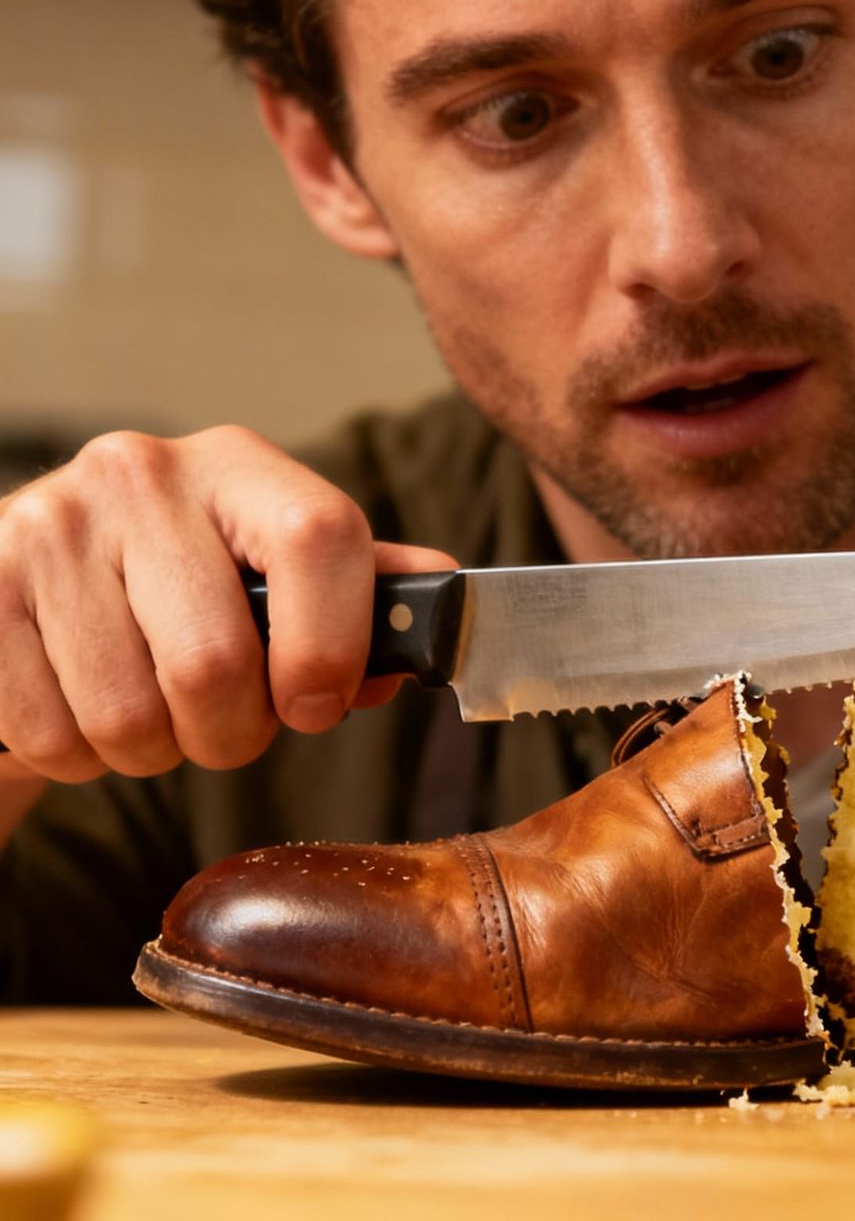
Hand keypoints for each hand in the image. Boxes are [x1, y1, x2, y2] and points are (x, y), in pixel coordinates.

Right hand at [0, 427, 454, 784]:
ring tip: (145, 708)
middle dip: (229, 734)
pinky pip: (49, 733)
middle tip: (218, 725)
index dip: (331, 645)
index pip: (321, 539)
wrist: (28, 595)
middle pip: (218, 661)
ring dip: (147, 751)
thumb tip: (446, 602)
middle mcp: (141, 474)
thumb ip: (360, 589)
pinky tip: (75, 704)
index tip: (316, 706)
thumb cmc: (179, 593)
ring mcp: (48, 527)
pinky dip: (71, 756)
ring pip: (128, 716)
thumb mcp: (272, 573)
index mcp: (238, 465)